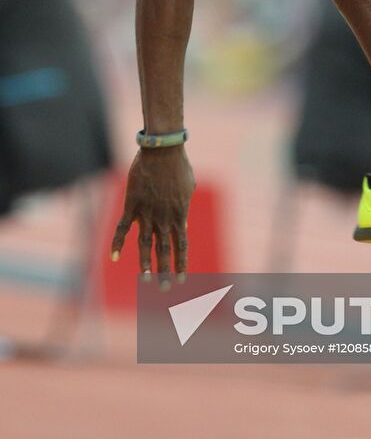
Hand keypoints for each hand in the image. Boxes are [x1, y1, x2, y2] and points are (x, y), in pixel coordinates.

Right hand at [110, 145, 195, 277]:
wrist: (162, 150)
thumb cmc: (178, 165)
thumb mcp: (188, 187)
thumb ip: (184, 206)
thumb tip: (183, 222)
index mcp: (179, 214)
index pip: (182, 244)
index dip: (181, 262)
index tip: (183, 278)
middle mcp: (164, 218)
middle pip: (164, 249)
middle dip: (165, 270)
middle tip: (167, 288)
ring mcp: (147, 212)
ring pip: (145, 244)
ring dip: (145, 263)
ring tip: (145, 280)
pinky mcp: (132, 205)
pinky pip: (122, 228)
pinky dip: (117, 243)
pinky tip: (114, 257)